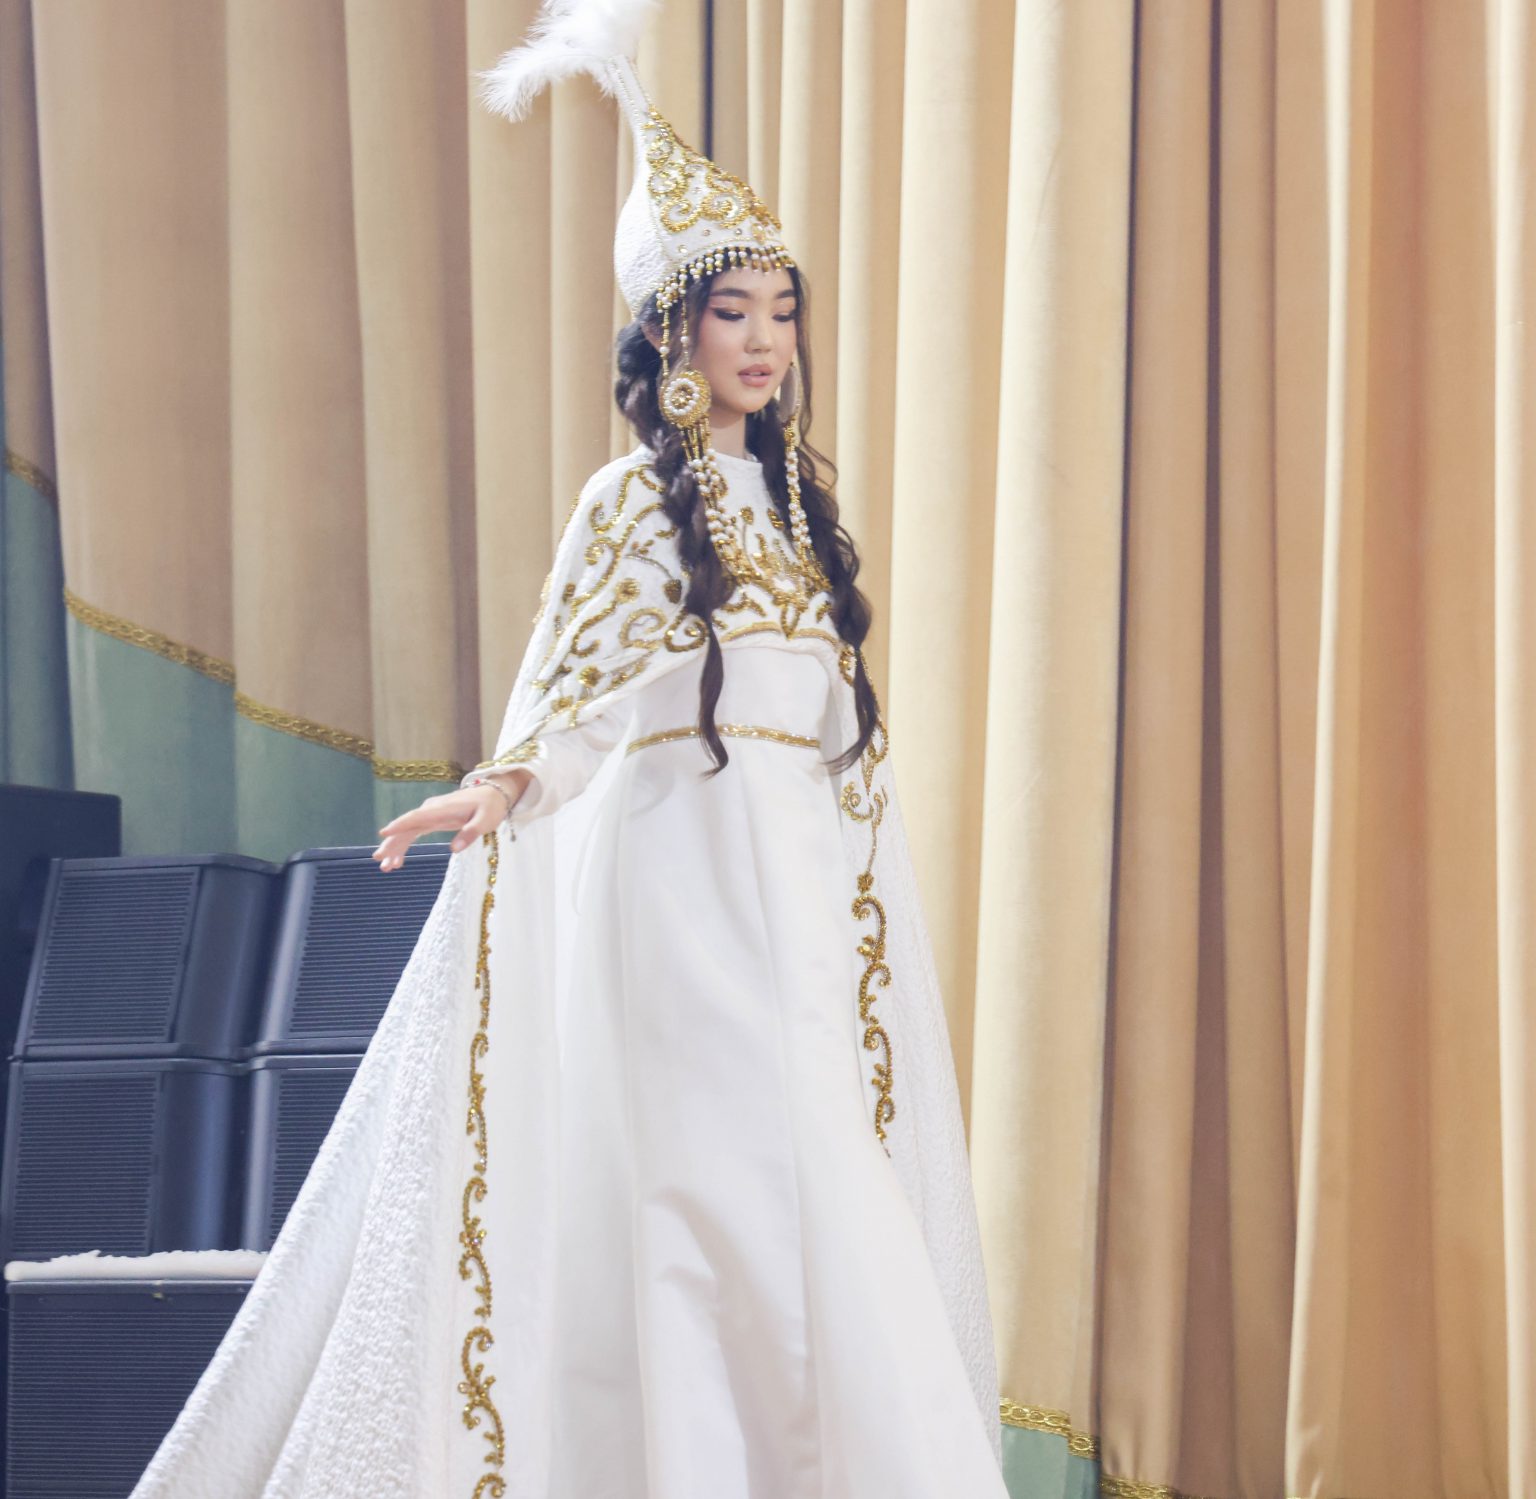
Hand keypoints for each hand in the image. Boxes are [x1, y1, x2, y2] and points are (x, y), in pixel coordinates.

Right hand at [372, 770, 533, 871]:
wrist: (494, 793)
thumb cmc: (489, 807)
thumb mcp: (484, 822)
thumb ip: (469, 834)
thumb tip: (454, 849)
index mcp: (441, 810)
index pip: (416, 817)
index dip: (399, 825)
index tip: (383, 834)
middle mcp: (431, 811)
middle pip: (406, 826)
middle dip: (392, 843)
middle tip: (380, 859)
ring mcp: (430, 814)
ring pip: (407, 831)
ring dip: (396, 847)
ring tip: (387, 867)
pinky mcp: (433, 819)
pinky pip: (413, 832)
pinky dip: (405, 845)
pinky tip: (398, 861)